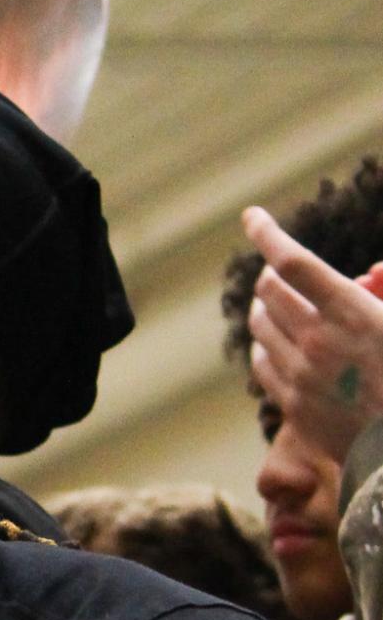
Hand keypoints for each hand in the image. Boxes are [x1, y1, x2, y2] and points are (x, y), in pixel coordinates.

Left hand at [243, 206, 382, 466]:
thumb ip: (381, 293)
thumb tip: (368, 274)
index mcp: (352, 311)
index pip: (293, 262)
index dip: (267, 233)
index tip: (251, 216)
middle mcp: (318, 339)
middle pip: (269, 290)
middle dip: (272, 273)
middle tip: (278, 268)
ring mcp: (301, 373)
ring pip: (260, 325)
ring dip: (265, 306)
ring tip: (276, 300)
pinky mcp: (292, 403)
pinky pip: (262, 362)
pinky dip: (265, 344)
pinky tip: (275, 341)